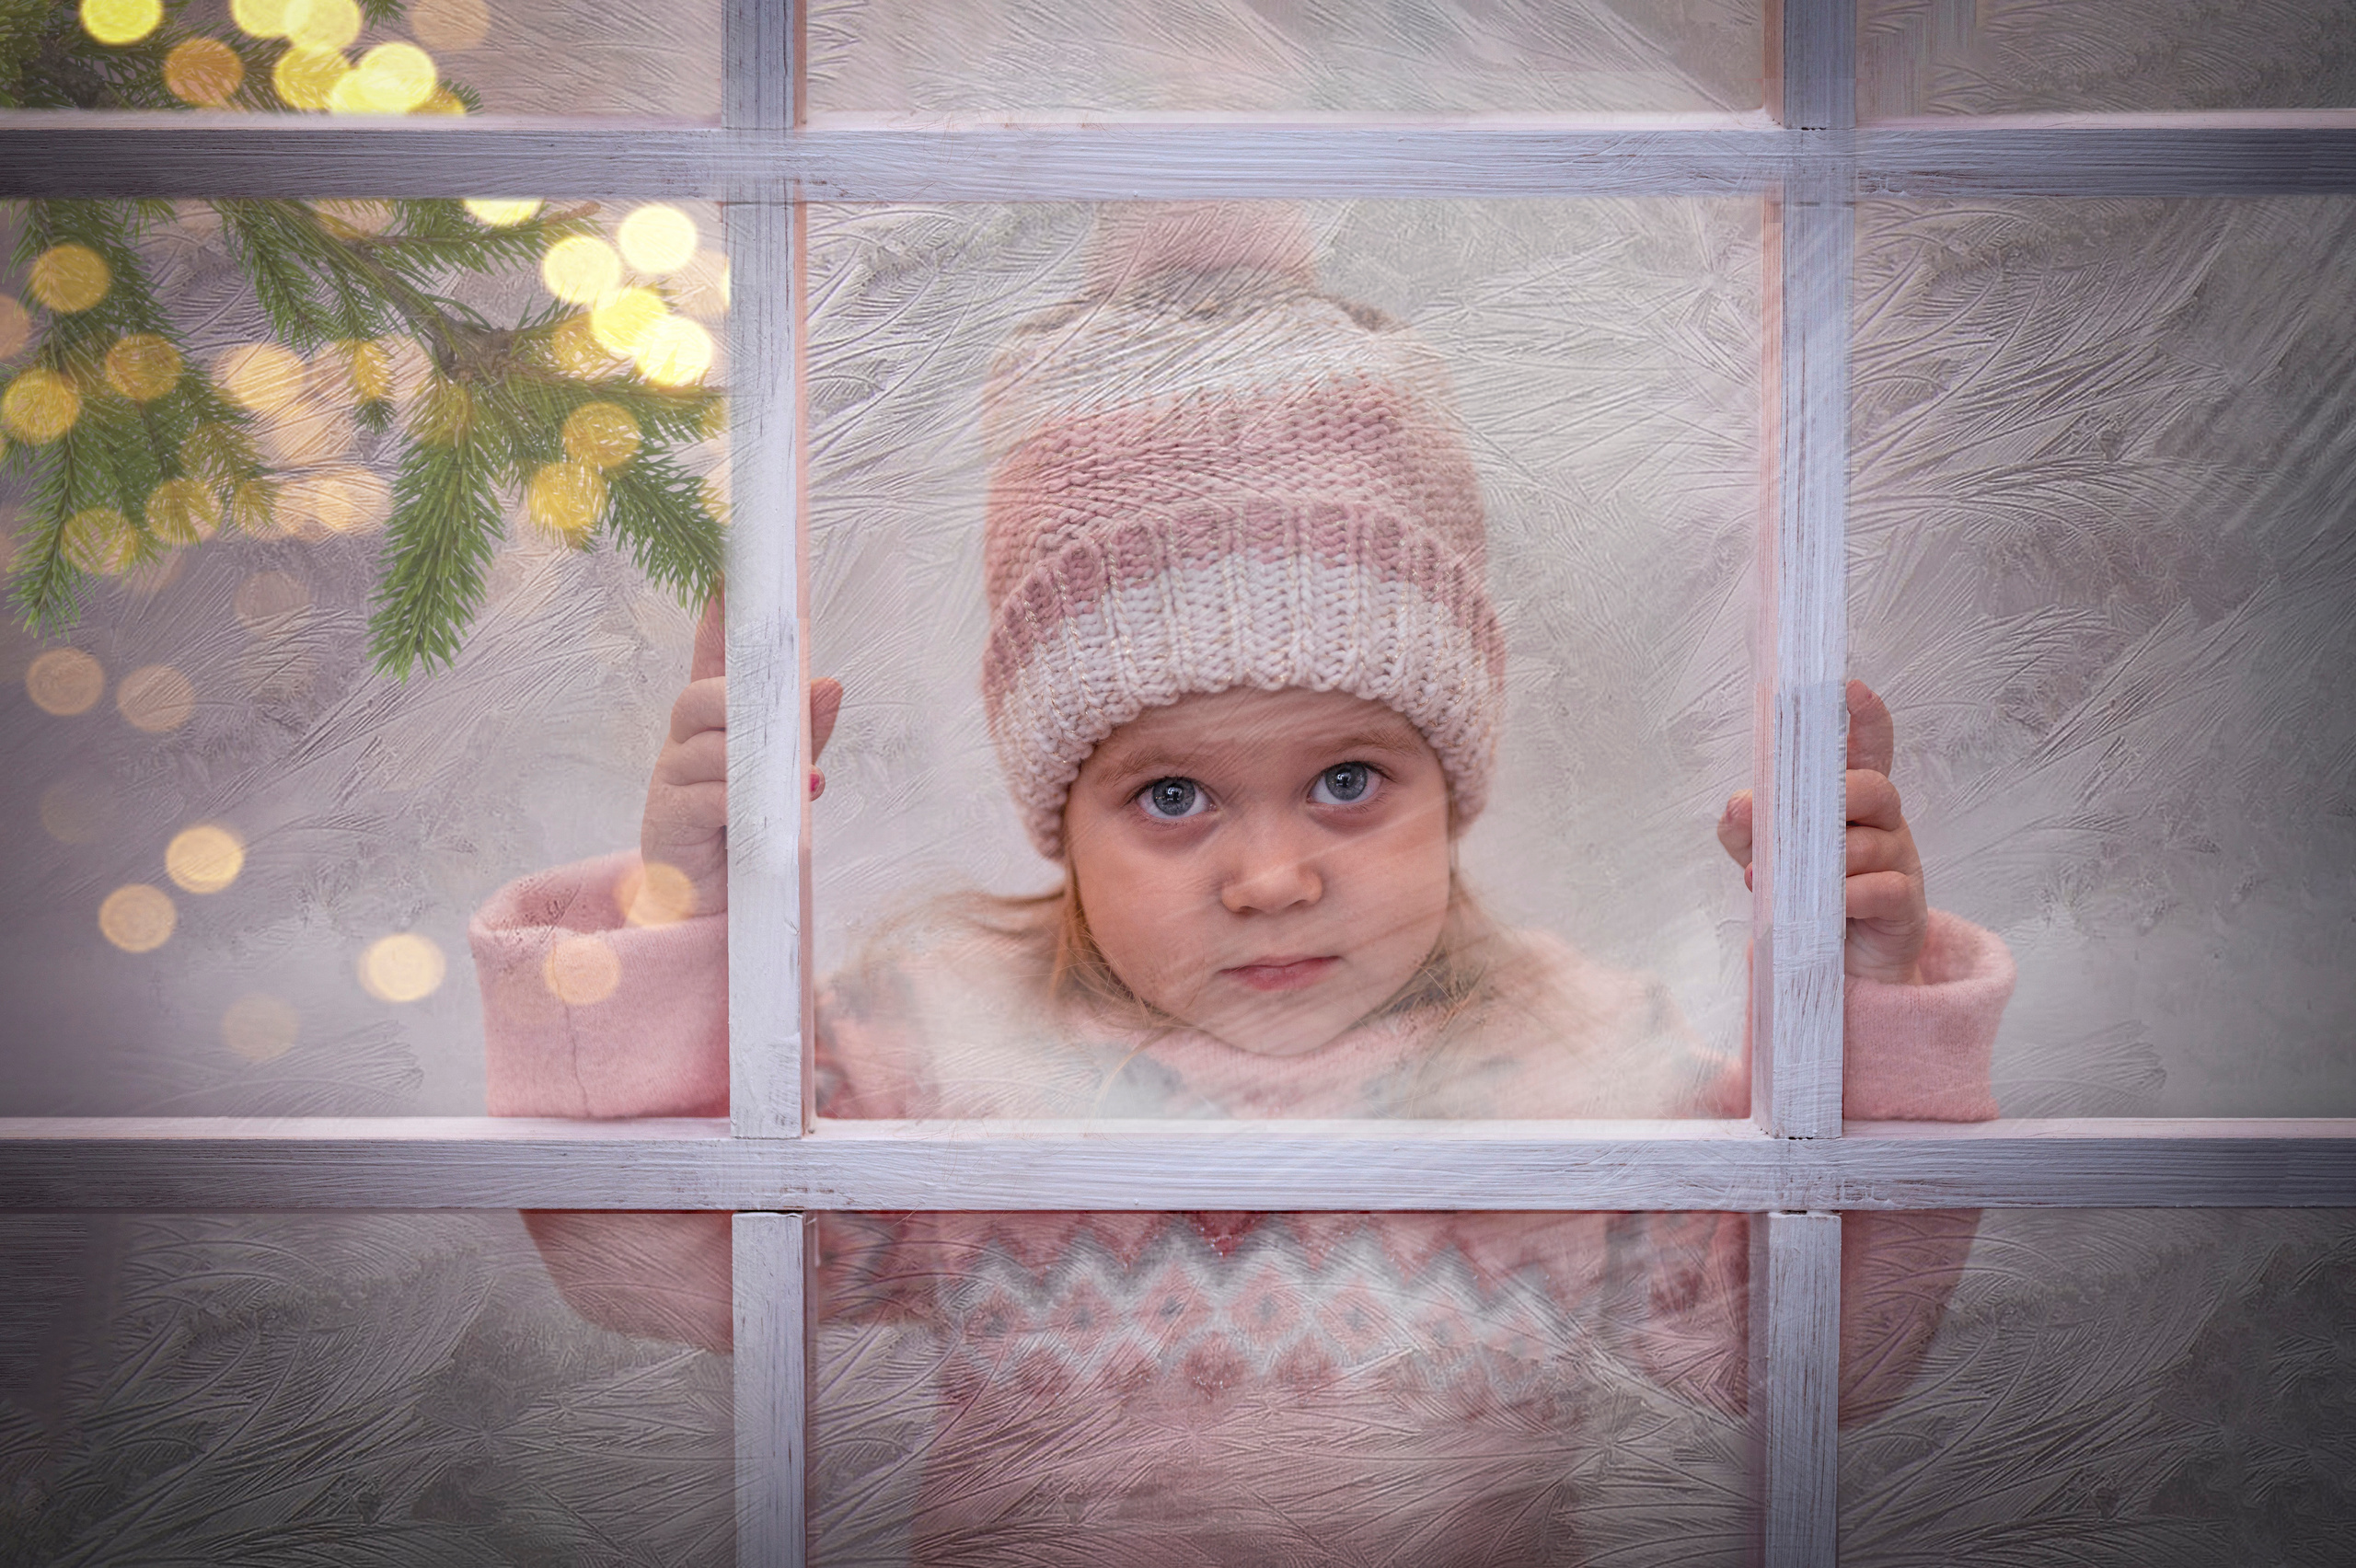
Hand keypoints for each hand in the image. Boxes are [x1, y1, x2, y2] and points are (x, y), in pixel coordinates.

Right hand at [639, 590, 844, 919]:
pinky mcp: (668, 817)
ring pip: (711, 745)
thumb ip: (804, 734)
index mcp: (714, 724)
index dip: (717, 620)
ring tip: (794, 780)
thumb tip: (830, 683)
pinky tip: (763, 816)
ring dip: (756, 761)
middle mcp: (687, 742)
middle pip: (702, 696)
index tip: (726, 577)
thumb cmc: (748, 832)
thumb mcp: (786, 778)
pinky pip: (708, 794)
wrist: (714, 905)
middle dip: (741, 701)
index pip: (713, 660)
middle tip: (783, 714)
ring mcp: (672, 777)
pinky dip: (742, 802)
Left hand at [1714, 680, 1928, 985]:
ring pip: (1873, 843)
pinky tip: (1831, 903)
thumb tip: (1737, 806)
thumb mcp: (1767, 858)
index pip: (1868, 750)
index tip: (1852, 688)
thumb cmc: (1810, 893)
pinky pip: (1883, 889)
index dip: (1866, 719)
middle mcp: (1882, 823)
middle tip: (1809, 816)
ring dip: (1829, 859)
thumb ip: (1748, 831)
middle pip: (1877, 788)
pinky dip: (1850, 894)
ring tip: (1792, 877)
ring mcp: (1898, 861)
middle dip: (1842, 795)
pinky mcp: (1903, 904)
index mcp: (1851, 801)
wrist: (1844, 961)